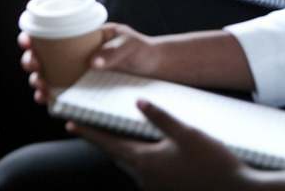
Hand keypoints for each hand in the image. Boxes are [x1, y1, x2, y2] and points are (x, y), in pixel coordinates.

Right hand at [19, 23, 152, 104]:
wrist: (155, 70)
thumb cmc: (140, 50)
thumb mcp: (128, 44)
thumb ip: (113, 50)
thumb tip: (93, 62)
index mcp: (78, 38)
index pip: (47, 35)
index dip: (31, 38)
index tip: (27, 41)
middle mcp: (72, 56)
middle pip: (41, 58)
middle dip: (30, 61)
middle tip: (33, 66)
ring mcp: (75, 75)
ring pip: (47, 77)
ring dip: (37, 81)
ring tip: (40, 86)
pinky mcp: (82, 92)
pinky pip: (60, 95)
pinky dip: (50, 98)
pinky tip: (47, 101)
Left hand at [70, 101, 251, 190]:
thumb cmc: (215, 164)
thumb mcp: (189, 134)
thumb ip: (161, 118)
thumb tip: (138, 102)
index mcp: (145, 162)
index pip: (108, 144)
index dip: (88, 132)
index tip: (69, 122)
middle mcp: (146, 178)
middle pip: (116, 155)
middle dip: (102, 140)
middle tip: (86, 125)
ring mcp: (156, 187)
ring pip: (131, 164)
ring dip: (121, 149)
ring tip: (115, 133)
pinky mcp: (168, 190)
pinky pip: (146, 171)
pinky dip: (139, 158)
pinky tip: (148, 149)